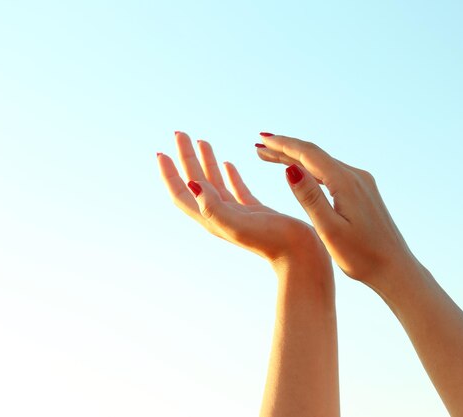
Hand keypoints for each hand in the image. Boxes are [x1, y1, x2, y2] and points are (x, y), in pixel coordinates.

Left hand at [157, 132, 328, 265]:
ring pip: (215, 182)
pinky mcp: (254, 212)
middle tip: (180, 133)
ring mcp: (237, 213)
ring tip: (201, 141)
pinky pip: (236, 189)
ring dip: (205, 161)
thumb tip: (192, 184)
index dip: (169, 174)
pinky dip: (229, 174)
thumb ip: (214, 207)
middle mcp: (220, 215)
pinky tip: (226, 163)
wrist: (300, 258)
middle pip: (195, 182)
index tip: (162, 152)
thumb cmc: (271, 243)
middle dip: (186, 157)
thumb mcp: (238, 224)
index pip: (182, 193)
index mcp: (212, 218)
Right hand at [257, 133, 416, 285]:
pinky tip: (301, 172)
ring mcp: (361, 182)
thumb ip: (309, 197)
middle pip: (314, 154)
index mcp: (346, 183)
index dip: (282, 145)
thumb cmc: (361, 256)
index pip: (308, 154)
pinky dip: (311, 169)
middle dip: (285, 149)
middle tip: (259, 148)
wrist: (395, 268)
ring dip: (296, 158)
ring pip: (322, 162)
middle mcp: (356, 176)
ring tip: (271, 157)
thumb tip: (289, 168)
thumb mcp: (330, 229)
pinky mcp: (363, 191)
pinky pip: (331, 172)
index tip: (261, 140)